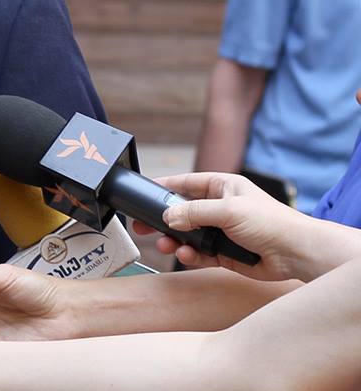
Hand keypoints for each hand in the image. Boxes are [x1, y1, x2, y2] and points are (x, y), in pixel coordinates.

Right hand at [131, 172, 336, 281]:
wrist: (296, 254)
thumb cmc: (272, 223)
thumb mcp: (228, 210)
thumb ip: (194, 212)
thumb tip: (168, 216)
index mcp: (224, 187)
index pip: (188, 183)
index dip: (166, 186)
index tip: (145, 191)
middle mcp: (221, 208)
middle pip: (183, 211)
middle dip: (163, 219)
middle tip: (143, 226)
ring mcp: (222, 231)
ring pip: (188, 234)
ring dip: (175, 240)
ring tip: (165, 245)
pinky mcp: (225, 253)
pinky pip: (199, 253)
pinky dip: (190, 255)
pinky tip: (185, 255)